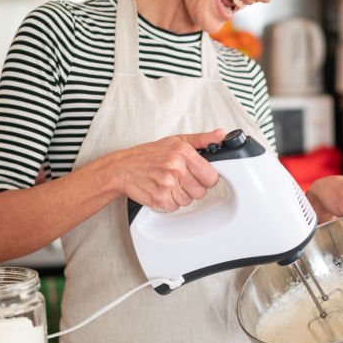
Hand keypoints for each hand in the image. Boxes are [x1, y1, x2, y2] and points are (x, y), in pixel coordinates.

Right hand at [106, 129, 225, 211]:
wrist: (122, 168)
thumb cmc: (148, 155)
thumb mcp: (176, 141)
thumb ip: (202, 139)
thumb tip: (221, 135)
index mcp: (183, 152)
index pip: (211, 176)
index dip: (206, 178)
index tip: (199, 175)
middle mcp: (175, 168)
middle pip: (201, 192)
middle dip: (193, 187)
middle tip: (180, 179)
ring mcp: (167, 184)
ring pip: (189, 201)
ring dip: (181, 195)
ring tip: (169, 183)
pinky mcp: (159, 199)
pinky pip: (176, 207)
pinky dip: (170, 202)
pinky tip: (162, 190)